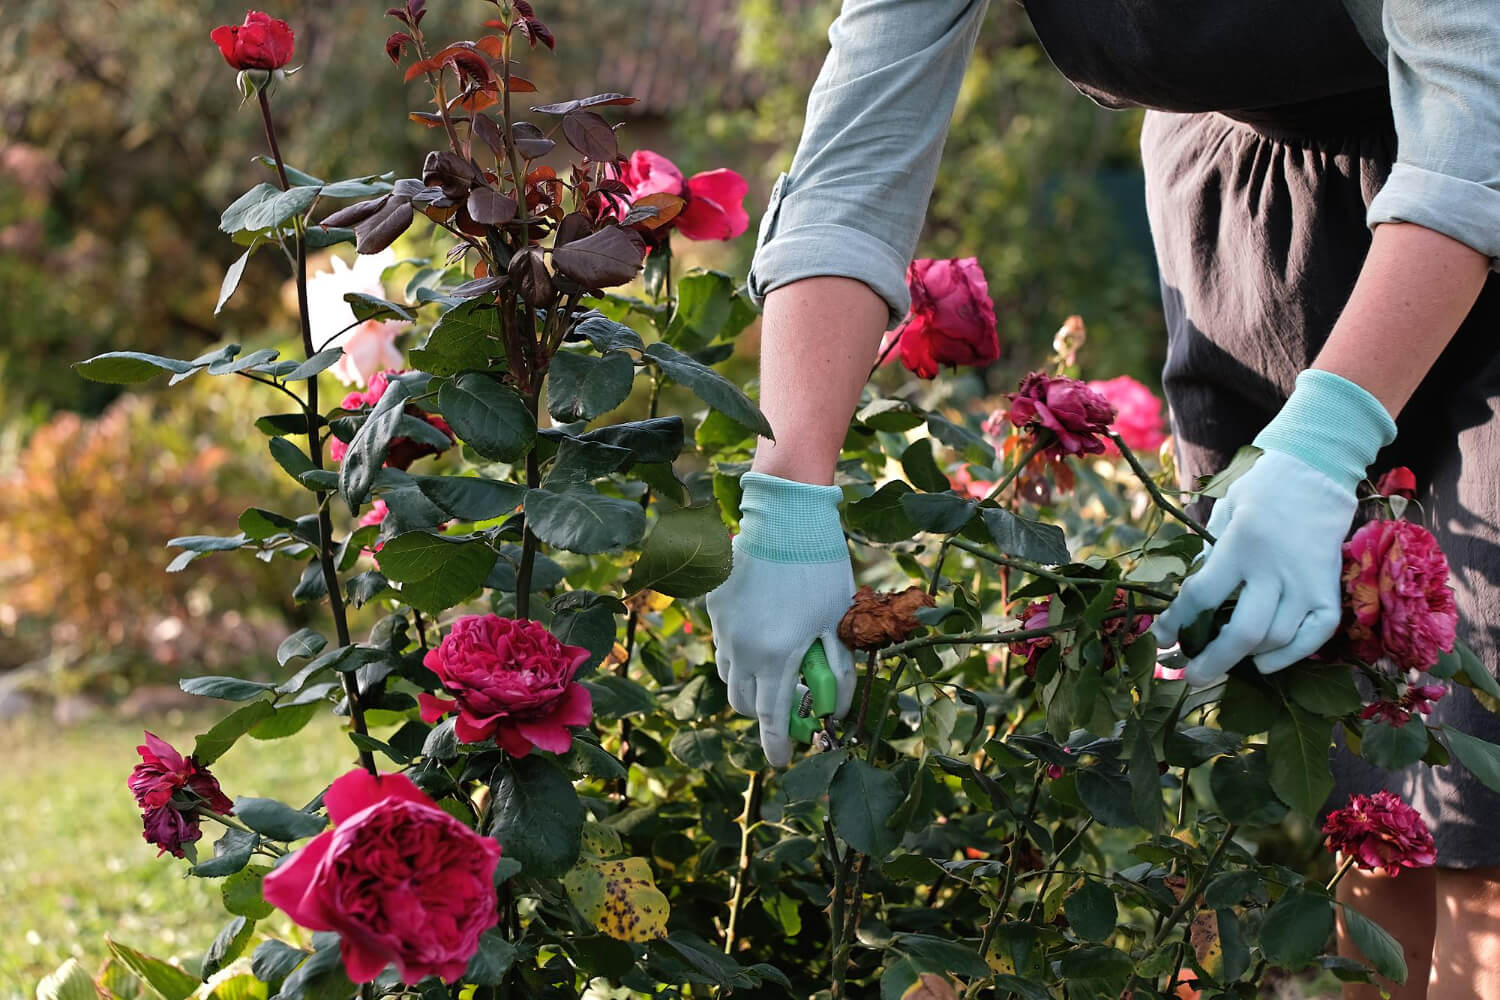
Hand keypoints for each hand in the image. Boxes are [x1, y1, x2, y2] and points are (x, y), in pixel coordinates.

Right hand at [705, 472, 856, 766]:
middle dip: (762, 712)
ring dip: (749, 681)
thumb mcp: (838, 623)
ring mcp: (723, 626)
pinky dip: (740, 647)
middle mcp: (742, 648)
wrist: (786, 519)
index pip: (771, 718)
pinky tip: (762, 623)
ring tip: (774, 663)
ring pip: (729, 673)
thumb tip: (833, 712)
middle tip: (786, 705)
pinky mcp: (714, 605)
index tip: (781, 760)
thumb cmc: (821, 569)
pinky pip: (724, 639)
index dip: (776, 744)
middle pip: (742, 701)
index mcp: (776, 657)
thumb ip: (837, 673)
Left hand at [1152, 451, 1355, 684]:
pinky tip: (1265, 662)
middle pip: (1244, 631)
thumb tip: (1190, 604)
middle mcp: (1275, 567)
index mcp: (1240, 545)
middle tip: (1192, 675)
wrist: (1315, 473)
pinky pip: (1315, 636)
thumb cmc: (1260, 491)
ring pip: (1277, 638)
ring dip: (1248, 657)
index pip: (1202, 595)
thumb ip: (1209, 558)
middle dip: (1213, 661)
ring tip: (1226, 658)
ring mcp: (1307, 581)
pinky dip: (1290, 656)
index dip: (1176, 622)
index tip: (1161, 638)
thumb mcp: (1223, 514)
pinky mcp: (1330, 589)